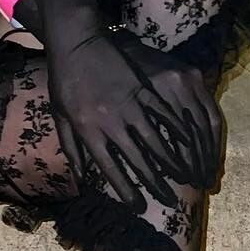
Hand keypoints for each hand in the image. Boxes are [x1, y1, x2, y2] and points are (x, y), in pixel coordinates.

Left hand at [44, 26, 213, 212]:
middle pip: (138, 159)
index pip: (110, 169)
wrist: (76, 43)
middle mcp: (111, 122)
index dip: (125, 190)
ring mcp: (129, 104)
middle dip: (155, 182)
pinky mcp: (142, 89)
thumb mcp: (61, 117)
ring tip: (184, 176)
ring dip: (172, 160)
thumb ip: (73, 150)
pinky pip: (163, 113)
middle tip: (169, 199)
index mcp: (89, 131)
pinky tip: (189, 142)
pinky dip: (177, 129)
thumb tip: (82, 181)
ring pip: (156, 139)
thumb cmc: (64, 82)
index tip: (138, 207)